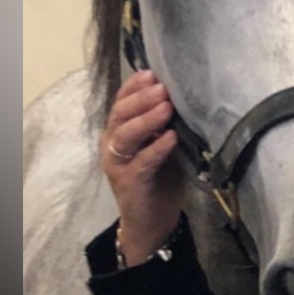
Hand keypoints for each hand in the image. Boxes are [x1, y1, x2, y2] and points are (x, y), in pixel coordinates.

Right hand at [100, 70, 186, 265]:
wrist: (154, 221)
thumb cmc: (160, 178)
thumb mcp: (163, 144)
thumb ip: (164, 123)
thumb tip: (181, 94)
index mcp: (118, 131)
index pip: (121, 102)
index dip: (134, 86)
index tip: (152, 72)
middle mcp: (112, 145)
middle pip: (121, 115)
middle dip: (141, 98)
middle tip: (161, 87)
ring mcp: (118, 165)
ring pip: (125, 136)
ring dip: (146, 119)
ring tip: (166, 106)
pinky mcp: (129, 183)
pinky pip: (142, 162)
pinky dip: (157, 148)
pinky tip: (171, 137)